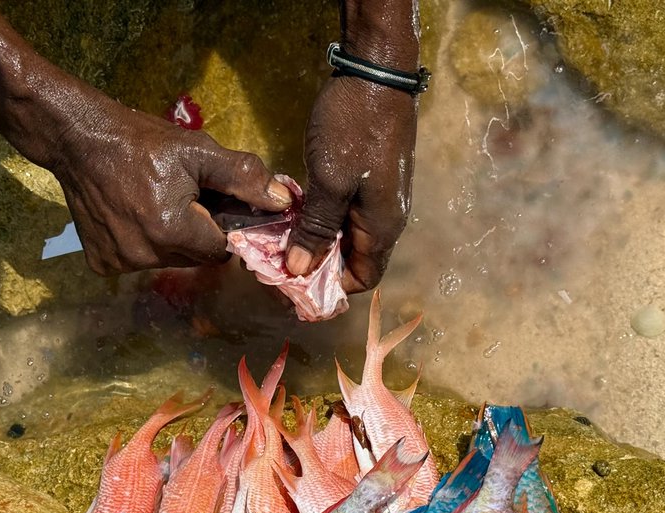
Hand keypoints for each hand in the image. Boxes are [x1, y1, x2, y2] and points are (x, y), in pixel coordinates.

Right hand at [49, 87, 292, 275]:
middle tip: (179, 198)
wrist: (78, 139)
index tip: (209, 205)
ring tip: (153, 203)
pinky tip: (130, 215)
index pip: (219, 250)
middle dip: (195, 233)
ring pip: (166, 261)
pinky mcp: (100, 263)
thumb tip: (283, 202)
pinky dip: (139, 244)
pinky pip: (136, 261)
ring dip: (168, 240)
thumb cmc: (142, 142)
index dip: (219, 228)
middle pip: (192, 258)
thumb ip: (243, 178)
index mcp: (172, 230)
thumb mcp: (198, 151)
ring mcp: (119, 262)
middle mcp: (145, 255)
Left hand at [286, 75, 417, 292]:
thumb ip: (316, 228)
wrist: (376, 72)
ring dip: (317, 242)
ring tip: (281, 242)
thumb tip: (301, 270)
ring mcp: (379, 198)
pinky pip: (346, 214)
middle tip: (278, 264)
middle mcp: (386, 219)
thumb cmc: (354, 127)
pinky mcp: (369, 180)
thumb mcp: (330, 181)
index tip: (294, 286)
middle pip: (354, 260)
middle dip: (318, 266)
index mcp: (383, 227)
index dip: (330, 287)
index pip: (363, 279)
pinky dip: (322, 220)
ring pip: (347, 237)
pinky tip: (295, 214)